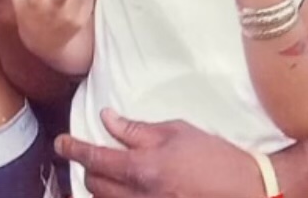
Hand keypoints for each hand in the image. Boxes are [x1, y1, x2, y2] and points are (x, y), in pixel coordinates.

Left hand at [56, 109, 261, 197]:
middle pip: (95, 185)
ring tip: (104, 172)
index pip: (96, 158)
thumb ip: (137, 129)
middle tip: (89, 154)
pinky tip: (123, 188)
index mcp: (143, 168)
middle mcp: (140, 196)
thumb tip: (107, 119)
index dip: (74, 149)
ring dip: (100, 186)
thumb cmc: (214, 156)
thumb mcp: (176, 131)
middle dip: (87, 168)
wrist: (247, 191)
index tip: (60, 143)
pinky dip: (118, 197)